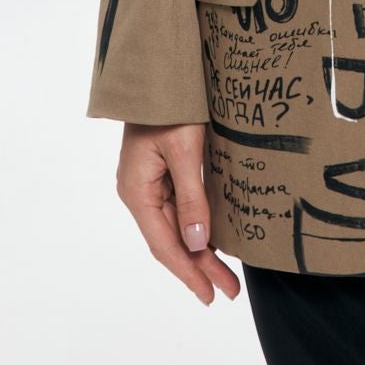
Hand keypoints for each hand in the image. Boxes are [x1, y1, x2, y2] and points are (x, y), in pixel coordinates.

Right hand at [115, 122, 241, 305]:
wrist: (157, 70)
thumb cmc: (169, 106)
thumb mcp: (184, 151)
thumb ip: (191, 199)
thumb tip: (197, 245)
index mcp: (137, 191)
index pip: (164, 244)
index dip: (188, 271)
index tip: (211, 294)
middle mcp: (139, 192)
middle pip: (171, 240)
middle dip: (199, 267)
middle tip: (227, 292)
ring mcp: (148, 182)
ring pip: (176, 226)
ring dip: (199, 251)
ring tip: (224, 277)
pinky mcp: (160, 171)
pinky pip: (178, 208)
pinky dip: (195, 227)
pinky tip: (210, 241)